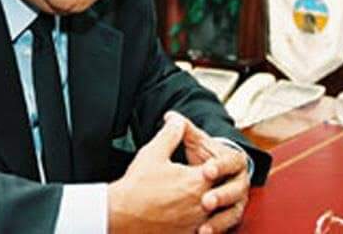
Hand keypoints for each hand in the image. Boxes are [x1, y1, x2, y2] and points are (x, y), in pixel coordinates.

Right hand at [107, 113, 211, 233]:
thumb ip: (171, 133)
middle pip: (221, 193)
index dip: (214, 164)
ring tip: (200, 202)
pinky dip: (201, 225)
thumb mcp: (153, 152)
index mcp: (197, 181)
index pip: (218, 169)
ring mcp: (195, 223)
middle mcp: (202, 204)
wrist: (121, 215)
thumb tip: (176, 119)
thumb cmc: (137, 184)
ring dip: (210, 207)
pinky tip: (187, 217)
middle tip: (207, 181)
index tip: (205, 163)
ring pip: (215, 214)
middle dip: (217, 186)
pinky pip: (203, 231)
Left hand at [164, 111, 250, 233]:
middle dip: (221, 195)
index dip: (220, 166)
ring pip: (233, 213)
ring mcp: (234, 201)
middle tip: (205, 201)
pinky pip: (225, 226)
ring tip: (202, 227)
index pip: (232, 162)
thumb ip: (183, 129)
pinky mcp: (227, 217)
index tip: (206, 170)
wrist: (206, 174)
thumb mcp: (193, 141)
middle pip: (236, 190)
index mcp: (232, 160)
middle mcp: (238, 182)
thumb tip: (170, 116)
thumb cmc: (199, 156)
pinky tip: (201, 233)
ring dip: (219, 221)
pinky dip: (216, 230)